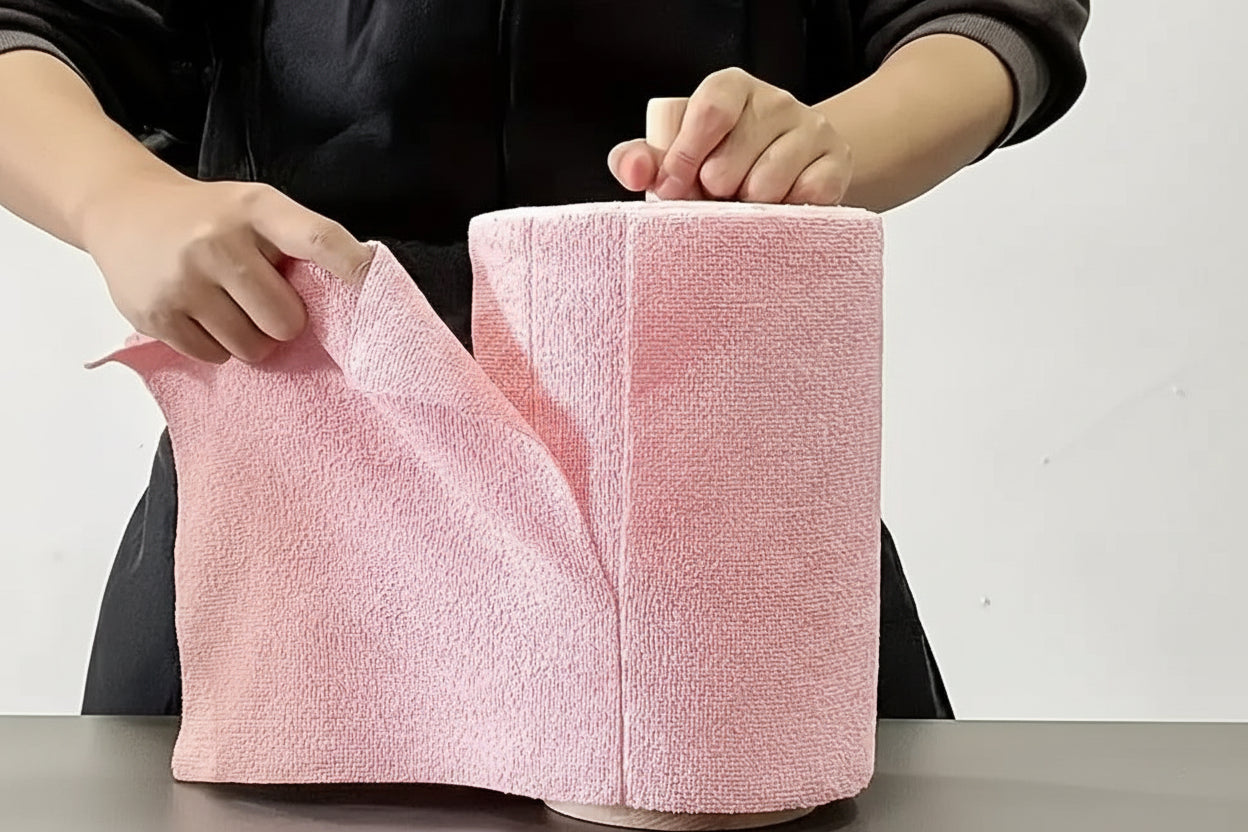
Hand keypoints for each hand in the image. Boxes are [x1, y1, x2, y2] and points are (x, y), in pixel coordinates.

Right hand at [80, 173, 372, 363]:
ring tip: (229, 306)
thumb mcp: (256, 207)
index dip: (352, 268)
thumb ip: (300, 241)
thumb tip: (359, 287)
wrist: (123, 209)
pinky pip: (215, 356)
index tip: (373, 288)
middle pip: (285, 321)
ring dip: (250, 337)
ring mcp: (183, 280)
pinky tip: (201, 314)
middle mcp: (216, 241)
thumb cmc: (209, 217)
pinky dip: (216, 345)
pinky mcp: (156, 314)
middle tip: (262, 301)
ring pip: (251, 347)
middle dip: (282, 320)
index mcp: (255, 209)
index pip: (317, 239)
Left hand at [608, 67, 852, 204]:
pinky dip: (785, 216)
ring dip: (749, 209)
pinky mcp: (836, 162)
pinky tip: (780, 207)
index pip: (709, 112)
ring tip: (748, 202)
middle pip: (731, 162)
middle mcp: (774, 100)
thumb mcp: (676, 156)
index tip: (673, 188)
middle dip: (716, 193)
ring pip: (767, 188)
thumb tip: (635, 171)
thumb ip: (643, 160)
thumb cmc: (721, 164)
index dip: (685, 157)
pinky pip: (804, 200)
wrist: (788, 174)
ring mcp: (811, 129)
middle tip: (719, 196)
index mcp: (729, 88)